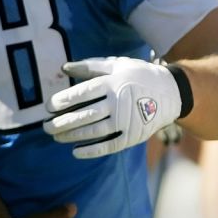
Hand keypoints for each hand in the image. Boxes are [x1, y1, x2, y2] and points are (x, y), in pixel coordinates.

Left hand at [45, 57, 181, 158]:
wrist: (171, 92)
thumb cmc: (139, 75)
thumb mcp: (117, 64)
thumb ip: (89, 66)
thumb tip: (63, 68)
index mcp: (113, 82)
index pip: (81, 93)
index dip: (62, 101)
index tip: (48, 107)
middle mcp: (118, 102)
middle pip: (84, 115)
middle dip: (61, 122)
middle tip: (45, 126)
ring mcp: (126, 121)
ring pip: (93, 131)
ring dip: (71, 136)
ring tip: (56, 136)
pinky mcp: (133, 136)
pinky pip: (109, 146)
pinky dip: (91, 151)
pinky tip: (75, 152)